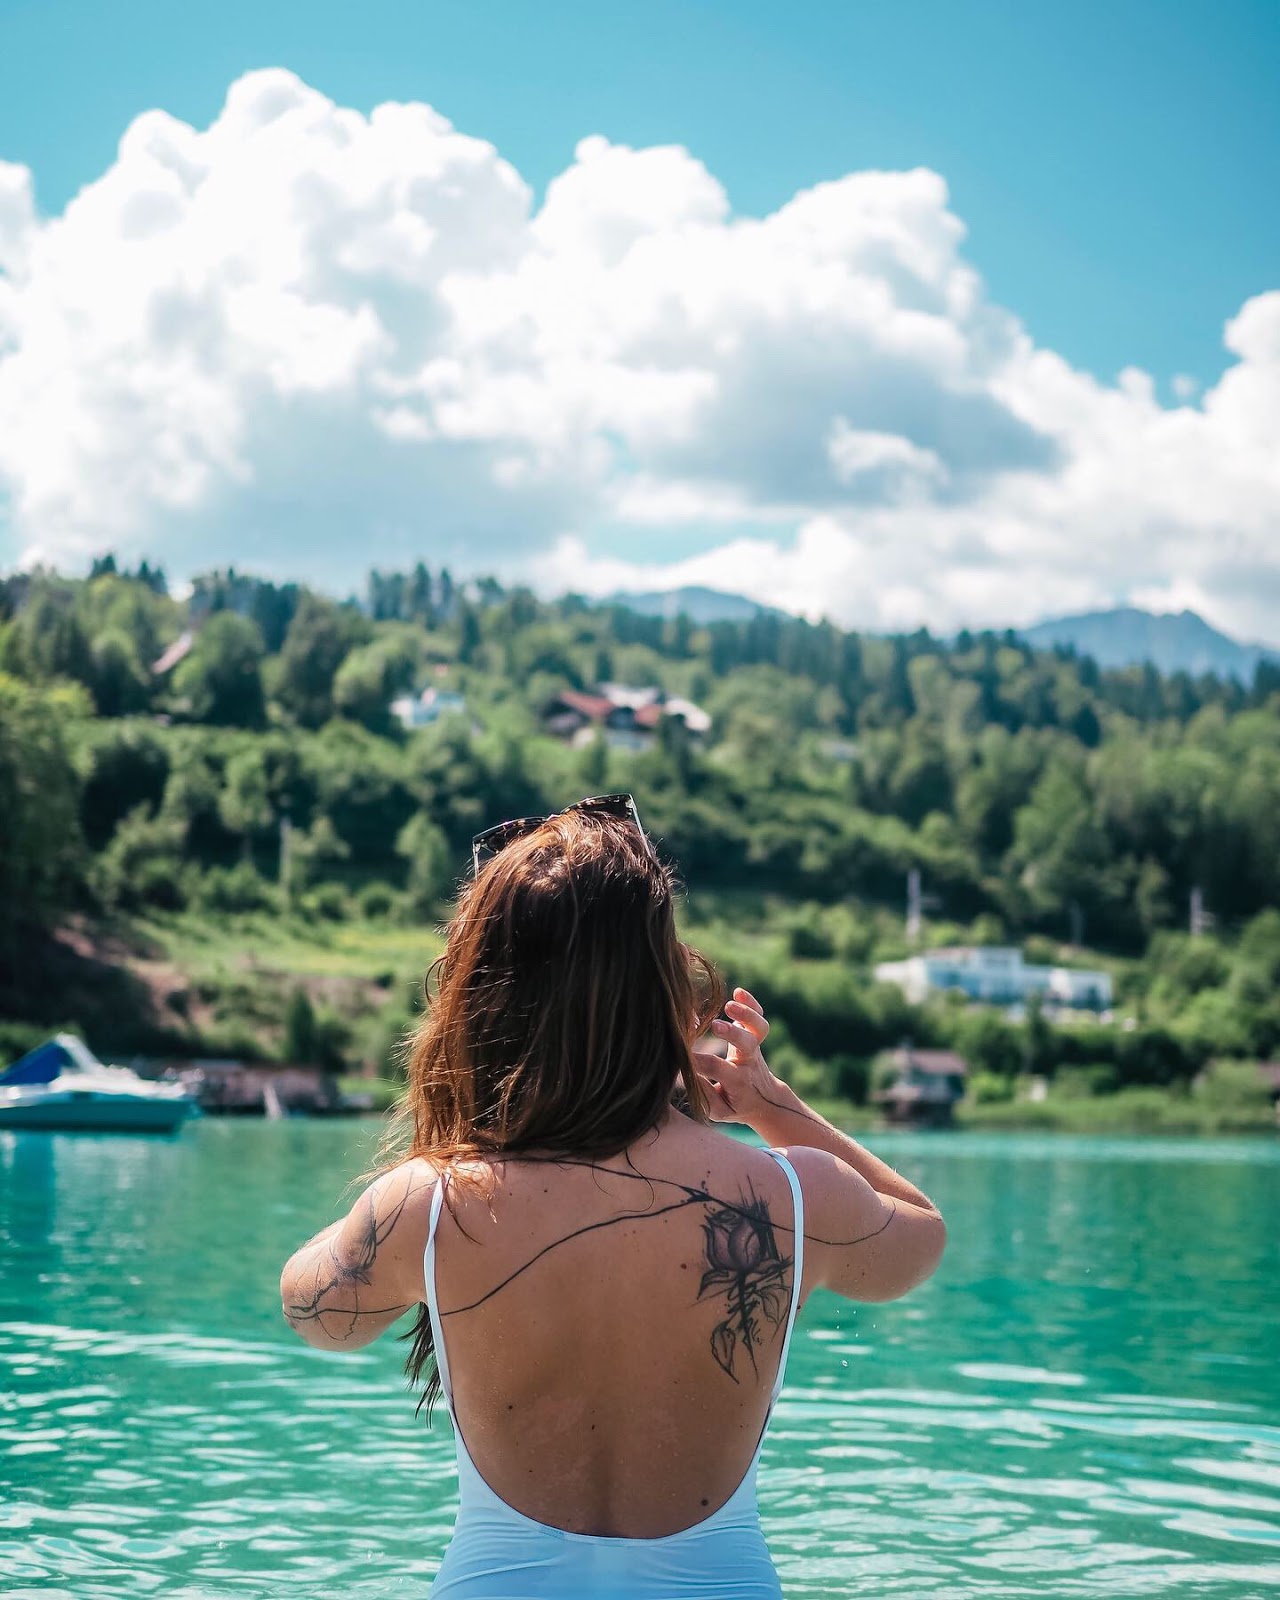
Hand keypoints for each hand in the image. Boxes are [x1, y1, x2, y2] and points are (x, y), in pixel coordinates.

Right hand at [692, 987, 779, 1126]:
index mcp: (737, 1081)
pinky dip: (751, 1003)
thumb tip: (686, 1072)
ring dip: (745, 1014)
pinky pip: (759, 1017)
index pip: (716, 1068)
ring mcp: (754, 1047)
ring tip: (728, 1005)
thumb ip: (703, 1094)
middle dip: (732, 1033)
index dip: (698, 1060)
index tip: (681, 1054)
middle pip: (746, 1044)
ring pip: (759, 1028)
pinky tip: (738, 992)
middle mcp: (748, 1061)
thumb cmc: (735, 1105)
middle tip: (715, 1026)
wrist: (766, 1100)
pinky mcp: (756, 1036)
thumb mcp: (718, 1110)